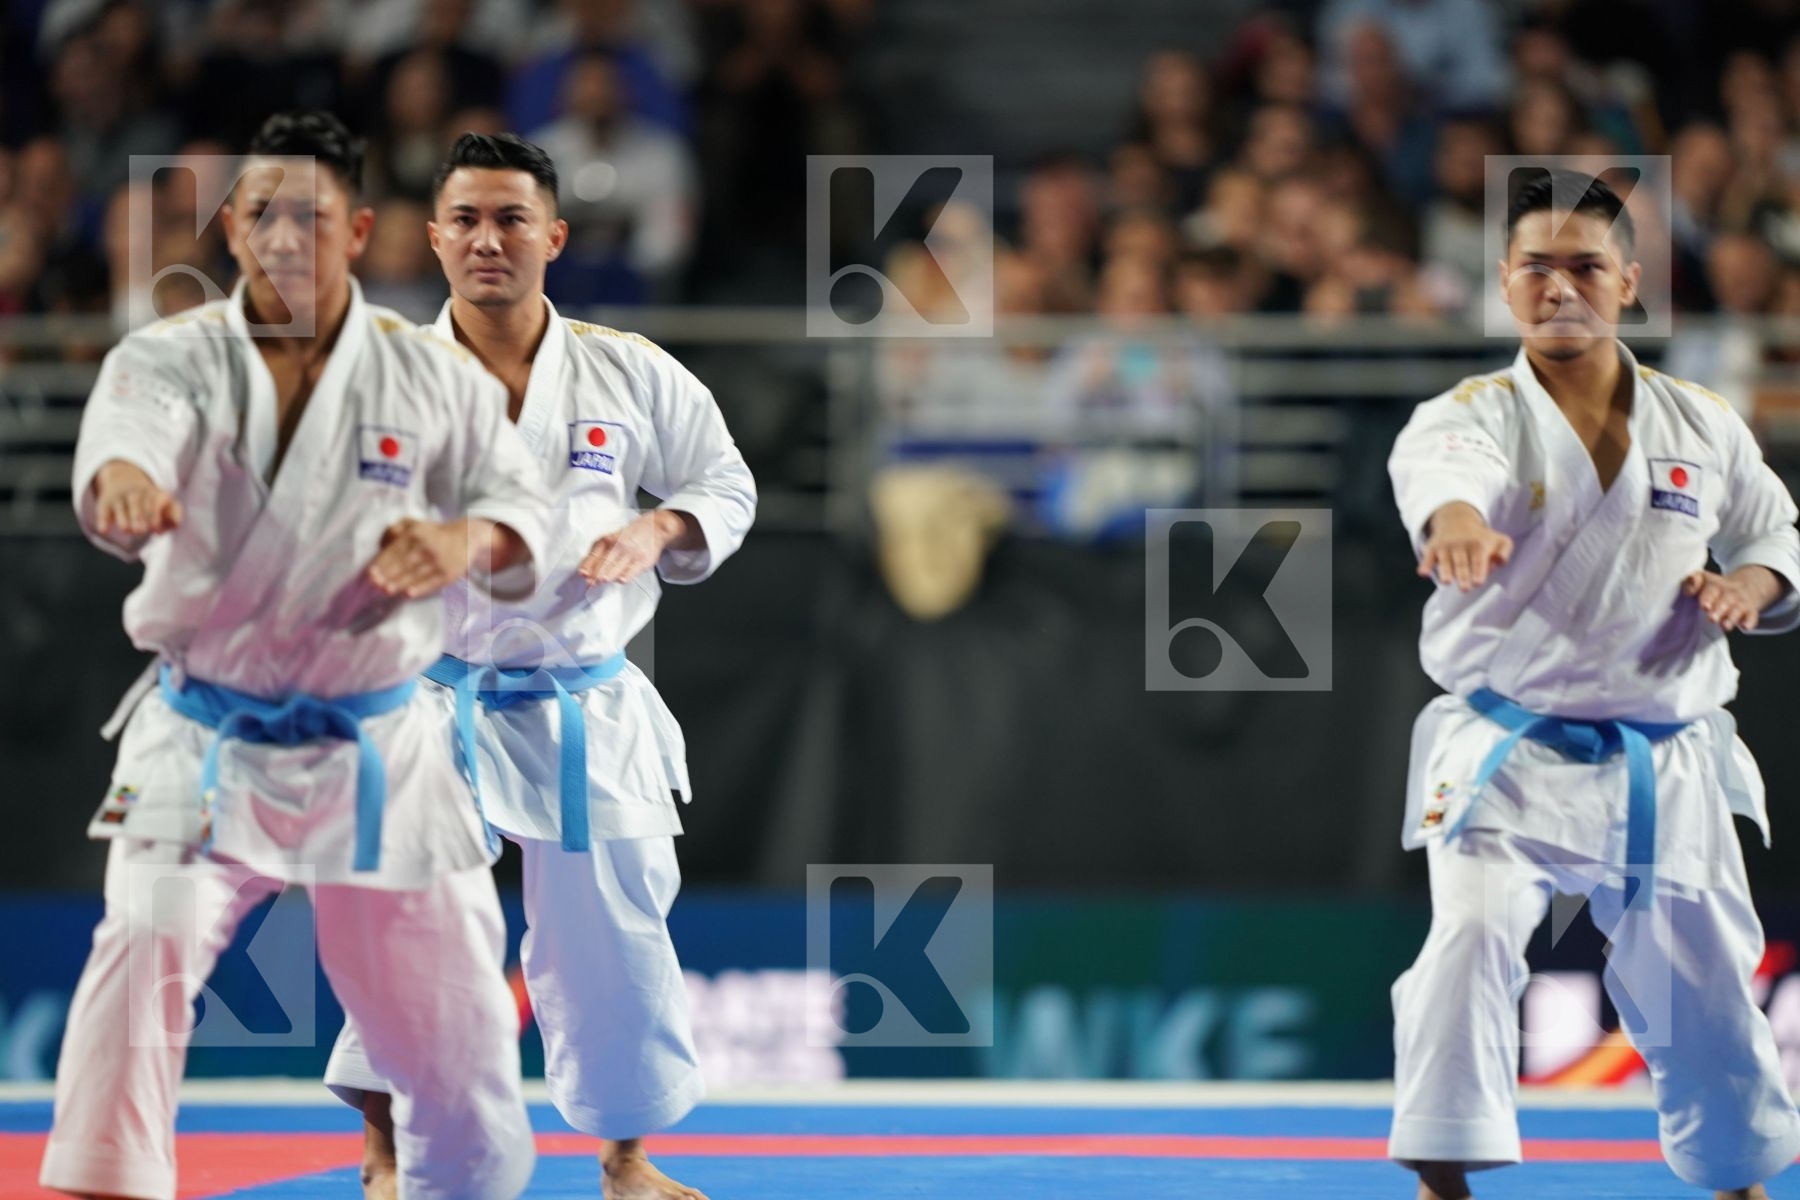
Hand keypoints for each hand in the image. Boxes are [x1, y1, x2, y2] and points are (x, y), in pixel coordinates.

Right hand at [92, 460, 181, 537]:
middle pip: (135, 502)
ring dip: (122, 518)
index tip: (157, 530)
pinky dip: (103, 520)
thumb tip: (175, 525)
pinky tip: (104, 530)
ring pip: (120, 506)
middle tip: (141, 531)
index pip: (153, 502)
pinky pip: (102, 510)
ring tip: (126, 530)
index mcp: (152, 492)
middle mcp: (134, 492)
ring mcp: (119, 497)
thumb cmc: (151, 500)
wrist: (124, 477)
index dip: (155, 516)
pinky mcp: (105, 503)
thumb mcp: (165, 502)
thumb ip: (174, 513)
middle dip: (138, 516)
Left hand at [367, 517, 482, 598]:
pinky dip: (421, 588)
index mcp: (417, 534)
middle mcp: (428, 547)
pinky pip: (433, 583)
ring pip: (416, 574)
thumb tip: (381, 543)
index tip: (371, 572)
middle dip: (388, 574)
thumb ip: (396, 529)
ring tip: (386, 590)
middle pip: (404, 563)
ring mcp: (440, 561)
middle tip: (375, 583)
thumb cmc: (432, 533)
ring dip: (400, 583)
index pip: (396, 549)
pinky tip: (409, 594)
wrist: (466, 538)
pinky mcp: (449, 573)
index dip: (382, 562)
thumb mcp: (415, 524)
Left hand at [578, 510, 698, 585]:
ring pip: (618, 566)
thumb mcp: (611, 540)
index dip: (588, 565)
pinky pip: (633, 570)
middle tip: (590, 583)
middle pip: (605, 562)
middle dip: (596, 573)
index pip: (595, 555)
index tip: (583, 574)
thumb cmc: (628, 537)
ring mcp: (631, 553)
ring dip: (609, 574)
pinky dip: (627, 575)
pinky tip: (621, 580)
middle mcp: (618, 545)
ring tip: (602, 581)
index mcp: (607, 541)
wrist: (654, 529)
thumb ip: (598, 554)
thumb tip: (585, 571)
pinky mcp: (643, 560)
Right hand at [1417, 502, 1511, 591]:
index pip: (1478, 560)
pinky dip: (1425, 564)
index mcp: (1478, 544)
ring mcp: (1445, 546)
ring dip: (1445, 571)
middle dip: (1463, 575)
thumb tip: (1499, 562)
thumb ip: (1505, 552)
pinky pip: (1428, 557)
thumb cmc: (1481, 538)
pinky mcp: (1432, 548)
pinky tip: (1423, 572)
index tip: (1478, 582)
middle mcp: (1461, 544)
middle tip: (1465, 588)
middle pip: (1461, 563)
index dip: (1478, 571)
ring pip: (1445, 561)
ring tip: (1446, 582)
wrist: (1457, 520)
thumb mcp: (1500, 540)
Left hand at [1681, 565, 1786, 632]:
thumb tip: (1687, 590)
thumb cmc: (1716, 588)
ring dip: (1731, 618)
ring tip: (1725, 626)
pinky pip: (1752, 616)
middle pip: (1726, 600)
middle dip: (1719, 610)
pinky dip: (1750, 621)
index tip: (1704, 606)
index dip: (1708, 597)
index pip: (1712, 589)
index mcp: (1715, 585)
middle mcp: (1730, 593)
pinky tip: (1745, 626)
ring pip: (1738, 609)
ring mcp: (1741, 602)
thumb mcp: (1704, 580)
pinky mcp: (1751, 611)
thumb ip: (1692, 582)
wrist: (1747, 585)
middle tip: (1712, 618)